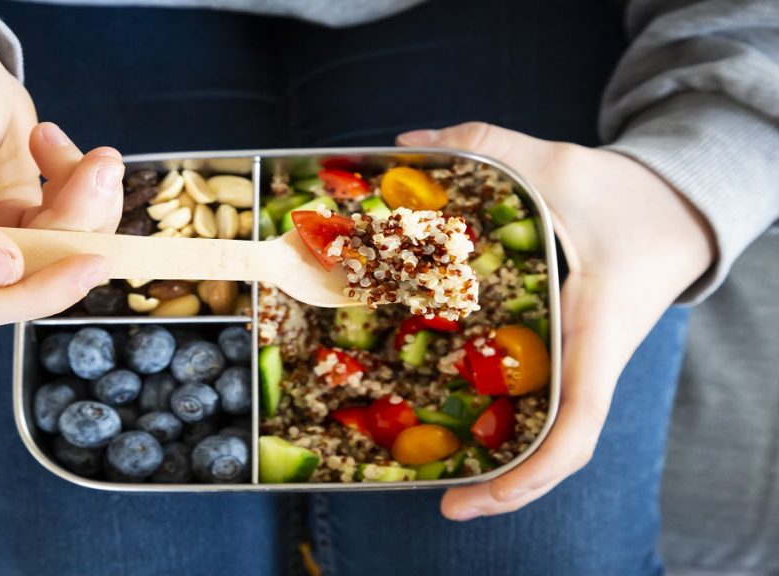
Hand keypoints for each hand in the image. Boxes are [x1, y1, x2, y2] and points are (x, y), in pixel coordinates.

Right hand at [0, 14, 123, 332]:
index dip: (23, 294)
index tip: (77, 259)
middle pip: (11, 289)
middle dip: (69, 241)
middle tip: (103, 192)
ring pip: (50, 260)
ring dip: (87, 210)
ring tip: (97, 161)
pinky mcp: (13, 228)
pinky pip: (63, 231)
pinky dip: (83, 193)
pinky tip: (63, 149)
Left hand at [397, 123, 713, 519]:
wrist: (678, 208)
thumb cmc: (630, 197)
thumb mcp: (560, 164)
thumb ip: (488, 144)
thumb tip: (410, 140)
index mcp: (597, 334)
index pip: (579, 425)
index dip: (533, 473)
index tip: (479, 498)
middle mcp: (591, 363)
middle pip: (558, 451)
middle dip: (508, 488)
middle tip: (444, 505)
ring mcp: (583, 364)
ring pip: (551, 434)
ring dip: (507, 465)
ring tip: (444, 485)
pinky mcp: (572, 354)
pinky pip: (545, 405)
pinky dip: (511, 427)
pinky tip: (463, 426)